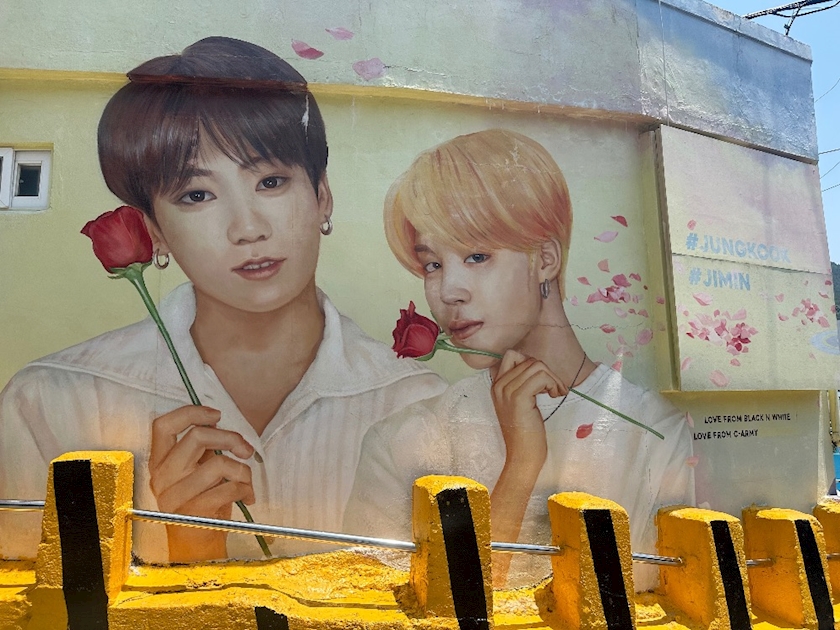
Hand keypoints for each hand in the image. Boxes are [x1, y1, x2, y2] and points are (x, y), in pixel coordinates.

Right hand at [148, 405, 255, 561]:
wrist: (196, 545)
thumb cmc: (200, 501)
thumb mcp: (194, 471)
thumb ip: (201, 449)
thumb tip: (221, 424)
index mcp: (159, 462)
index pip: (163, 425)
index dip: (192, 413)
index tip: (217, 415)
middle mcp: (162, 476)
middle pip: (197, 436)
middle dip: (231, 437)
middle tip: (246, 449)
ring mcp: (175, 495)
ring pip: (218, 463)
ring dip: (243, 470)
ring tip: (246, 481)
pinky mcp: (194, 511)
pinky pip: (230, 487)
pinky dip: (246, 489)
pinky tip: (247, 497)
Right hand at [490, 349, 566, 463]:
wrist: (523, 455)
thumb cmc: (526, 433)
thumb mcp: (519, 404)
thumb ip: (522, 384)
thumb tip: (537, 366)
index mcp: (496, 385)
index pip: (512, 355)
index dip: (531, 363)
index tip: (542, 381)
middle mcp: (498, 385)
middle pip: (528, 359)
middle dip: (547, 372)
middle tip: (555, 390)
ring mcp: (506, 391)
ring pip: (536, 366)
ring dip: (552, 378)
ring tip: (556, 394)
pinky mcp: (518, 398)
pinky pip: (541, 377)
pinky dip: (553, 384)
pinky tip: (555, 396)